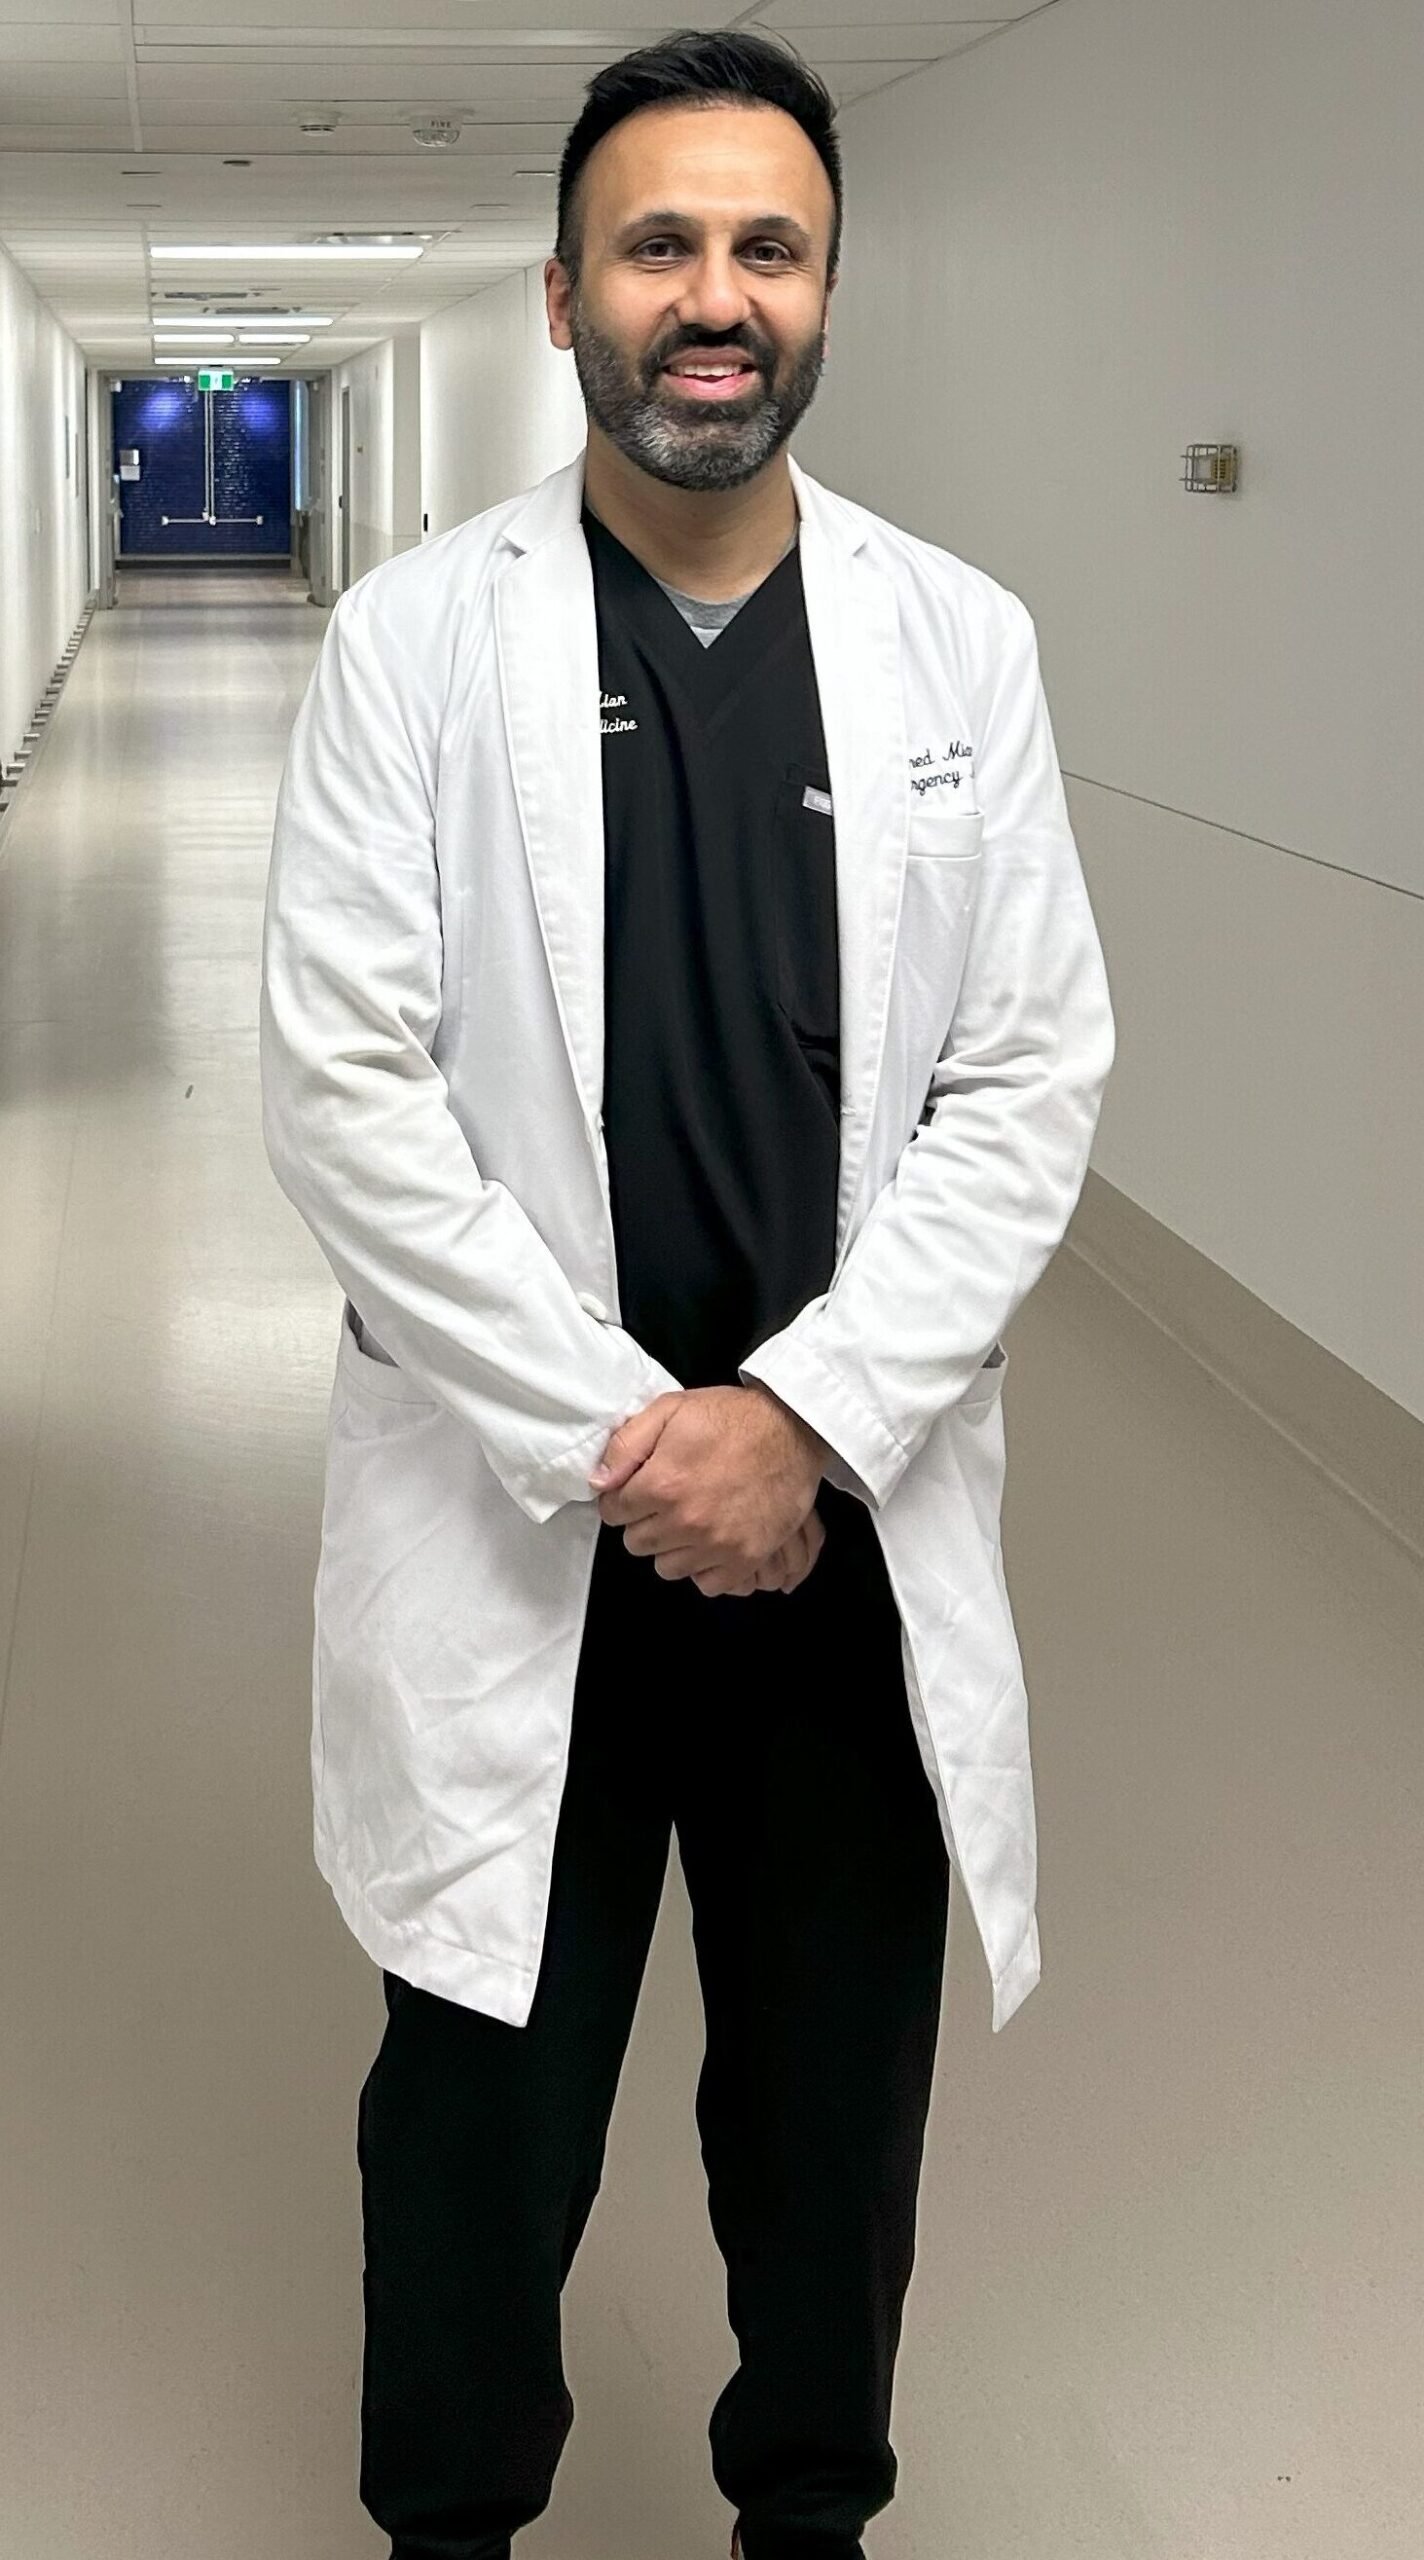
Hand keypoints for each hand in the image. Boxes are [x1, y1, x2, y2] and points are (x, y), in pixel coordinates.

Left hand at [589, 1384, 829, 1591]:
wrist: (792, 1430)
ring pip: (667, 1567)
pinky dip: (705, 1567)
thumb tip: (598, 1482)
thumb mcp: (670, 1410)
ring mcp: (717, 1544)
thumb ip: (626, 1446)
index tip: (638, 1489)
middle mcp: (686, 1521)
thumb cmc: (731, 1418)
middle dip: (644, 1522)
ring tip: (690, 1520)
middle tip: (666, 1500)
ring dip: (672, 1547)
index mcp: (662, 1485)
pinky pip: (707, 1583)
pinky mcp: (745, 1557)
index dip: (622, 1498)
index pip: (613, 1512)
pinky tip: (711, 1541)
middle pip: (637, 1543)